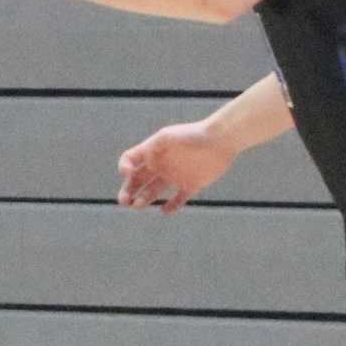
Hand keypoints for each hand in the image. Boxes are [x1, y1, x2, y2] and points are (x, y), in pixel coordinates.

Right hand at [117, 120, 233, 214]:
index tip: (127, 173)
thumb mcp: (168, 136)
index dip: (123, 167)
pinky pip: (178, 200)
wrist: (222, 139)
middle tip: (124, 202)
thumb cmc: (193, 134)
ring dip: (143, 200)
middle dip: (128, 191)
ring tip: (139, 206)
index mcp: (153, 152)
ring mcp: (175, 176)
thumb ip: (152, 147)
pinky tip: (164, 210)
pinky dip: (171, 207)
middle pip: (137, 180)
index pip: (129, 160)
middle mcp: (161, 165)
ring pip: (153, 192)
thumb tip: (139, 161)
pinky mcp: (191, 185)